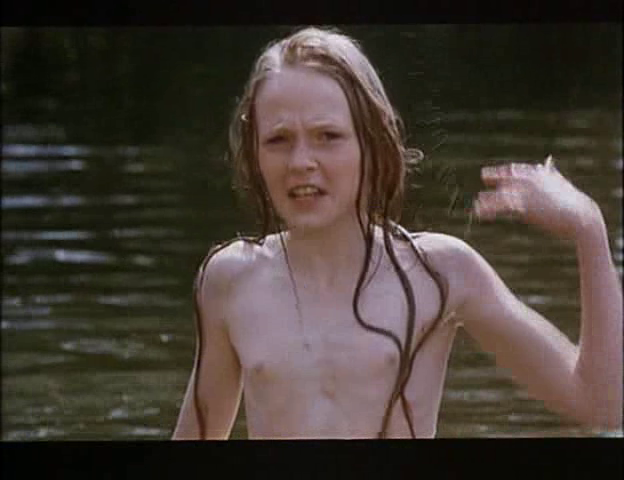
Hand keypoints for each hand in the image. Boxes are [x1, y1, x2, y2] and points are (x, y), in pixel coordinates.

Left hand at [473, 156, 602, 240]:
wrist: (581, 216)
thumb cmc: (572, 201)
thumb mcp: (560, 183)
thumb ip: (551, 172)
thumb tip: (548, 160)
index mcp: (537, 174)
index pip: (513, 170)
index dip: (500, 172)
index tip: (487, 174)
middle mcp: (529, 181)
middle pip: (505, 178)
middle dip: (492, 177)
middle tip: (483, 177)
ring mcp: (525, 193)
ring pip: (499, 195)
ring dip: (486, 200)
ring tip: (476, 206)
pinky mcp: (524, 207)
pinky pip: (501, 209)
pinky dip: (488, 211)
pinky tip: (480, 215)